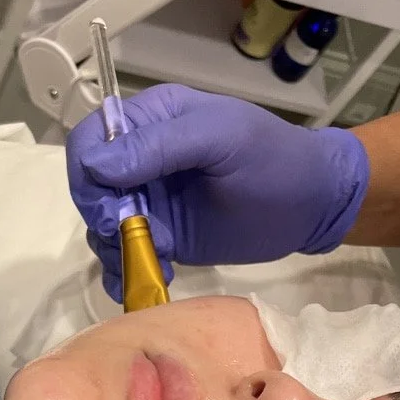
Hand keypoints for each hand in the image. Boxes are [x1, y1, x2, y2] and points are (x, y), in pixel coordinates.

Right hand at [66, 85, 369, 301]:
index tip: (113, 208)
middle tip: (134, 238)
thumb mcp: (222, 139)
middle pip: (88, 188)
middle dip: (102, 217)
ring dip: (114, 249)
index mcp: (151, 121)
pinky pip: (121, 255)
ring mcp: (147, 201)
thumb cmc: (274, 161)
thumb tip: (97, 166)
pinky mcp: (158, 237)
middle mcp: (140, 160)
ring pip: (100, 226)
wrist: (311, 206)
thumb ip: (160, 146)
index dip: (89, 176)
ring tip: (152, 260)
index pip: (90, 141)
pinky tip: (147, 278)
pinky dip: (123, 272)